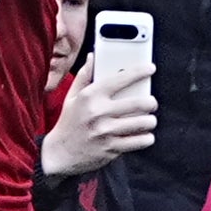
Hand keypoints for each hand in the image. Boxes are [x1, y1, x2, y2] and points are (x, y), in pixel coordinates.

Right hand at [42, 50, 159, 178]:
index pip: (120, 79)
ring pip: (144, 123)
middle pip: (140, 103)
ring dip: (150, 121)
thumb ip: (84, 76)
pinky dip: (146, 138)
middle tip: (151, 103)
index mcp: (90, 96)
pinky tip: (143, 135)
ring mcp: (106, 131)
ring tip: (147, 120)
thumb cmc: (69, 122)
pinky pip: (140, 141)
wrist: (59, 154)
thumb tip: (93, 56)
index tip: (150, 68)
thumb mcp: (72, 97)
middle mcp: (99, 112)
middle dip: (151, 102)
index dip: (139, 72)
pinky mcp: (111, 148)